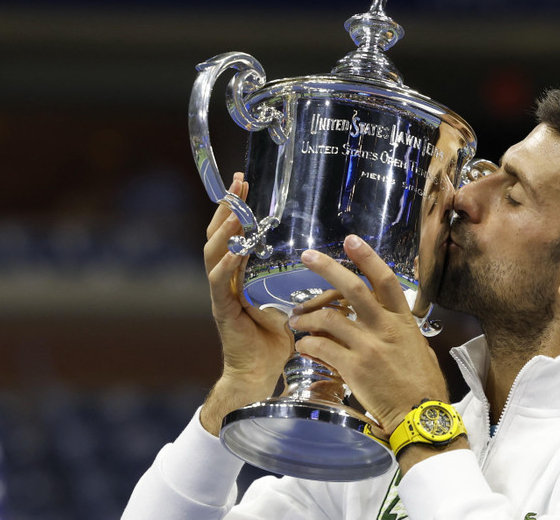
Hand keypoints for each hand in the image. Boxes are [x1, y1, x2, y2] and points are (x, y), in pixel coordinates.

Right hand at [200, 172, 293, 435]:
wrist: (262, 377)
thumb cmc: (280, 344)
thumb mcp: (299, 308)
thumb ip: (316, 291)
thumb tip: (345, 277)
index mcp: (242, 277)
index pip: (237, 234)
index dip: (239, 209)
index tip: (245, 182)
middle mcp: (228, 282)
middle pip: (219, 236)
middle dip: (228, 208)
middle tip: (237, 183)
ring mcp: (222, 296)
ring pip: (214, 255)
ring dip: (224, 231)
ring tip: (234, 212)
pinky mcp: (224, 312)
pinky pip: (219, 285)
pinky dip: (226, 267)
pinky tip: (234, 254)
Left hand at [290, 235, 448, 435]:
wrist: (421, 416)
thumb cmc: (424, 386)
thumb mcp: (418, 348)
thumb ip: (400, 330)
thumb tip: (389, 321)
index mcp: (403, 321)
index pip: (384, 280)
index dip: (367, 257)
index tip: (351, 240)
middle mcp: (385, 328)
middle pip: (352, 288)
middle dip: (327, 267)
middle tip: (307, 256)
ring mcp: (368, 347)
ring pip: (329, 318)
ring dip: (307, 317)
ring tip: (296, 320)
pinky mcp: (354, 368)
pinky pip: (322, 348)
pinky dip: (308, 345)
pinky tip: (303, 347)